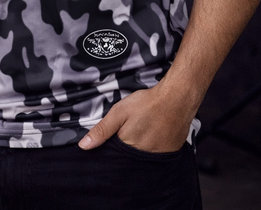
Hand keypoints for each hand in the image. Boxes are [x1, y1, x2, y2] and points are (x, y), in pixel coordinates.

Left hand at [78, 82, 193, 151]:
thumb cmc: (147, 104)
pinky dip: (152, 148)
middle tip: (131, 131)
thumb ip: (102, 130)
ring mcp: (158, 158)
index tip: (113, 141)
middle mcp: (143, 158)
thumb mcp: (119, 112)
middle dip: (125, 151)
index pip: (114, 158)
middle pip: (128, 160)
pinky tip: (152, 135)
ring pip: (142, 158)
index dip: (110, 150)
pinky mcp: (169, 154)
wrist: (177, 99)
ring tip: (142, 132)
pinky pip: (156, 157)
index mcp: (128, 148)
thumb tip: (84, 146)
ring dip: (139, 150)